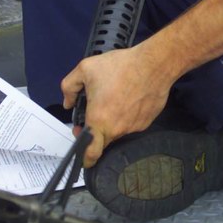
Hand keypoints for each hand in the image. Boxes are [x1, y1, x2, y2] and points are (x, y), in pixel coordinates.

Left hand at [60, 44, 172, 166]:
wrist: (154, 64)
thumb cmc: (120, 66)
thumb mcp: (85, 68)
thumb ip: (69, 87)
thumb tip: (68, 103)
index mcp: (99, 119)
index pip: (91, 152)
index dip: (85, 158)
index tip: (83, 157)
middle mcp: (117, 128)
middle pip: (103, 140)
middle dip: (96, 134)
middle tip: (94, 115)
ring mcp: (133, 127)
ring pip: (118, 131)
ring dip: (113, 122)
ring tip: (115, 99)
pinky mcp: (146, 122)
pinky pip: (132, 124)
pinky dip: (127, 116)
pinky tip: (129, 99)